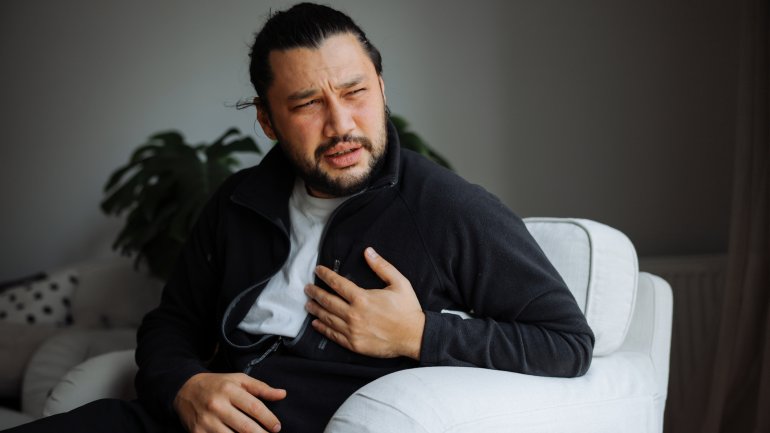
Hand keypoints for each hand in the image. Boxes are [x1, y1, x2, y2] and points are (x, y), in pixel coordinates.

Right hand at [174, 372, 285, 432]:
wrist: (185, 390)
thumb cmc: (217, 385)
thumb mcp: (238, 379)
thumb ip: (261, 388)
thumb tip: (283, 394)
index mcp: (229, 390)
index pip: (254, 407)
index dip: (268, 419)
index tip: (277, 427)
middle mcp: (217, 405)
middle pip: (245, 426)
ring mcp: (206, 421)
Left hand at [304, 247, 424, 359]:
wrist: (414, 337)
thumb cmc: (408, 309)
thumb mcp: (399, 283)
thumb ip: (382, 266)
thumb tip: (368, 251)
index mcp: (363, 298)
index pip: (337, 284)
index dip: (326, 275)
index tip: (318, 270)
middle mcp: (354, 314)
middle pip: (328, 301)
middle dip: (315, 293)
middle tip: (308, 288)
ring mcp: (352, 331)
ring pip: (327, 318)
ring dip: (315, 310)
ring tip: (308, 304)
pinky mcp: (354, 344)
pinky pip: (334, 335)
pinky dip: (323, 328)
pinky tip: (316, 324)